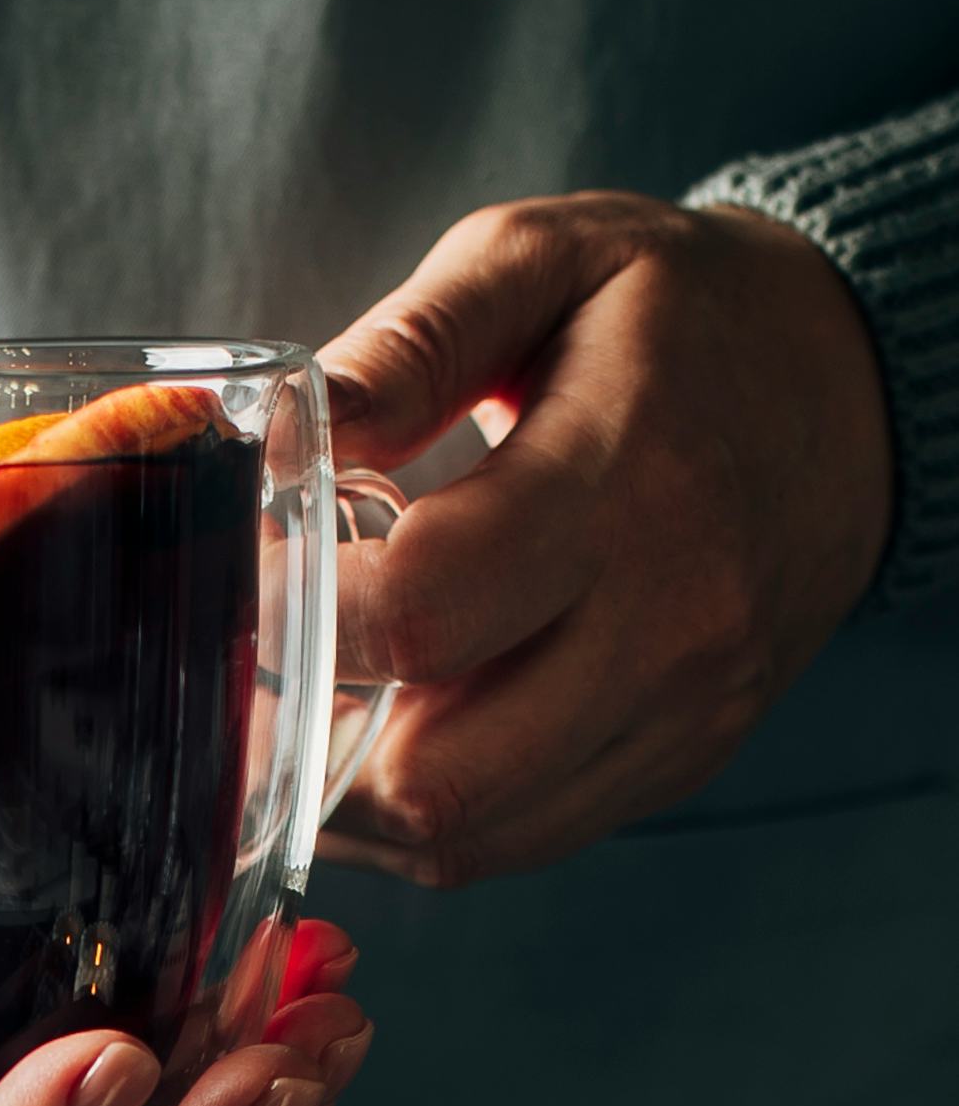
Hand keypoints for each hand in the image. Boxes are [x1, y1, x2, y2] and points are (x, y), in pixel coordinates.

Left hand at [319, 192, 894, 886]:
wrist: (848, 386)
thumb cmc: (676, 315)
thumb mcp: (545, 262)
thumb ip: (411, 343)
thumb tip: (276, 439)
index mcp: (622, 482)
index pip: (416, 613)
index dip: (301, 611)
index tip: (257, 570)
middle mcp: (666, 622)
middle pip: (434, 773)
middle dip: (313, 740)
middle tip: (269, 666)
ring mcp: (680, 711)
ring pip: (465, 834)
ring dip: (354, 799)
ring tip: (314, 708)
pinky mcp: (679, 762)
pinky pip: (515, 843)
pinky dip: (423, 819)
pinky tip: (385, 739)